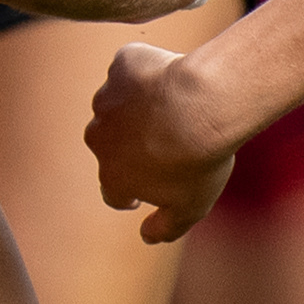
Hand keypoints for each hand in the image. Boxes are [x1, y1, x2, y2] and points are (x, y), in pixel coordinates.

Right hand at [87, 39, 236, 243]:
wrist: (204, 104)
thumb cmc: (199, 159)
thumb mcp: (189, 208)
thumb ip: (165, 228)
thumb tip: (148, 238)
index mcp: (112, 176)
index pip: (113, 192)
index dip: (126, 194)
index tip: (138, 194)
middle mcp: (99, 138)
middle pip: (109, 144)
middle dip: (130, 145)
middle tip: (163, 141)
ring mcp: (108, 99)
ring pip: (118, 105)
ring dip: (137, 107)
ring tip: (173, 105)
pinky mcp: (123, 65)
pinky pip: (131, 69)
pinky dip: (146, 72)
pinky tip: (171, 74)